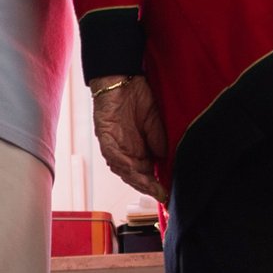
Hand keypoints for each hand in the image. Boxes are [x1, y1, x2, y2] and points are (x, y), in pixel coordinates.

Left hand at [91, 75, 167, 201]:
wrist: (122, 78)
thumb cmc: (138, 98)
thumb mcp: (156, 123)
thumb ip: (159, 142)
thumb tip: (165, 161)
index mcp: (138, 150)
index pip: (146, 174)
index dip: (155, 185)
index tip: (167, 194)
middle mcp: (125, 151)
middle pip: (134, 176)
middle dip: (147, 186)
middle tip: (161, 194)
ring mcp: (113, 145)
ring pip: (122, 168)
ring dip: (136, 178)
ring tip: (150, 186)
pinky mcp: (104, 135)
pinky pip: (111, 153)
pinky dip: (121, 162)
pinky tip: (131, 168)